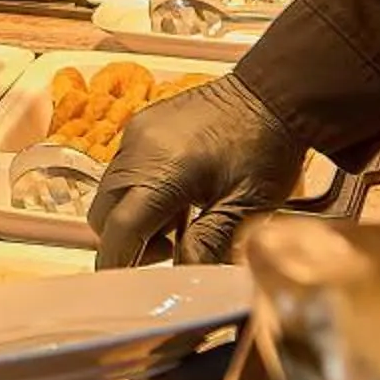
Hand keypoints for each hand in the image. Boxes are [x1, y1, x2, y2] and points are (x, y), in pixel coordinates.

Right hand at [87, 74, 309, 268]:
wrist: (275, 91)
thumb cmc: (267, 149)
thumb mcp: (246, 205)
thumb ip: (210, 244)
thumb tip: (184, 275)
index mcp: (163, 171)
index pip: (121, 228)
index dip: (116, 262)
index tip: (120, 287)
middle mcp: (138, 149)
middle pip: (104, 211)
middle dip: (125, 239)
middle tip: (169, 248)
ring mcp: (137, 132)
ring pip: (111, 189)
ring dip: (133, 214)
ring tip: (180, 220)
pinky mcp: (143, 123)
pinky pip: (125, 166)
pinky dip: (140, 189)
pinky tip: (180, 194)